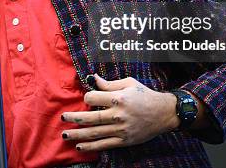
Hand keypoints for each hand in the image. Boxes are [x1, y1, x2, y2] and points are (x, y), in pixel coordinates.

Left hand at [61, 74, 178, 151]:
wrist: (163, 113)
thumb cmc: (144, 95)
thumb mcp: (128, 83)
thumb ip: (109, 83)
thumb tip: (92, 78)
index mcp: (118, 98)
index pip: (93, 99)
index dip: (87, 98)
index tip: (88, 98)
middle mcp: (118, 115)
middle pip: (90, 118)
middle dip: (74, 118)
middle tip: (63, 118)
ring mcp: (121, 129)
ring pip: (94, 133)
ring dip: (78, 135)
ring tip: (65, 134)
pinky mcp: (124, 140)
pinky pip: (104, 145)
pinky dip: (91, 147)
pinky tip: (79, 146)